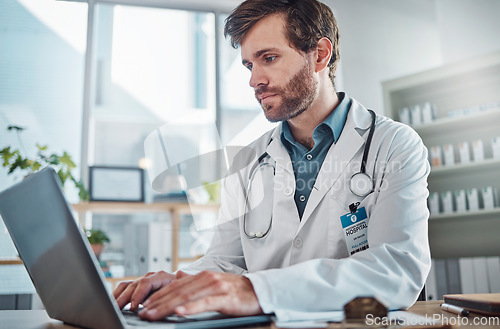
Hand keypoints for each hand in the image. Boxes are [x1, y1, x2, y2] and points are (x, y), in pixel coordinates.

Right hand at [113, 271, 175, 309]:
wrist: (181, 285)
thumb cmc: (180, 291)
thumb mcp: (178, 294)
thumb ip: (168, 298)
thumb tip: (157, 306)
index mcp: (162, 277)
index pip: (146, 283)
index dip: (138, 295)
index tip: (132, 306)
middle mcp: (151, 276)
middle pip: (134, 285)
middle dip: (124, 298)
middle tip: (117, 309)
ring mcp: (143, 279)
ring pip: (126, 285)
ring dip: (118, 296)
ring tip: (112, 307)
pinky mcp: (138, 285)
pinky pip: (124, 288)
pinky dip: (117, 295)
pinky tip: (113, 303)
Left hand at [139, 270, 262, 320]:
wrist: (260, 290)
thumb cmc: (236, 291)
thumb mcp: (213, 283)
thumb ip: (195, 283)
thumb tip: (178, 278)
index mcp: (201, 276)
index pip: (174, 287)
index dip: (157, 296)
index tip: (143, 305)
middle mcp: (206, 279)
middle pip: (177, 292)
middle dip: (157, 303)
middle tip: (142, 313)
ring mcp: (215, 287)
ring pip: (187, 297)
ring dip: (167, 307)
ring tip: (153, 314)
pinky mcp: (225, 297)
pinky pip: (205, 303)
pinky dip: (191, 308)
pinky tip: (179, 313)